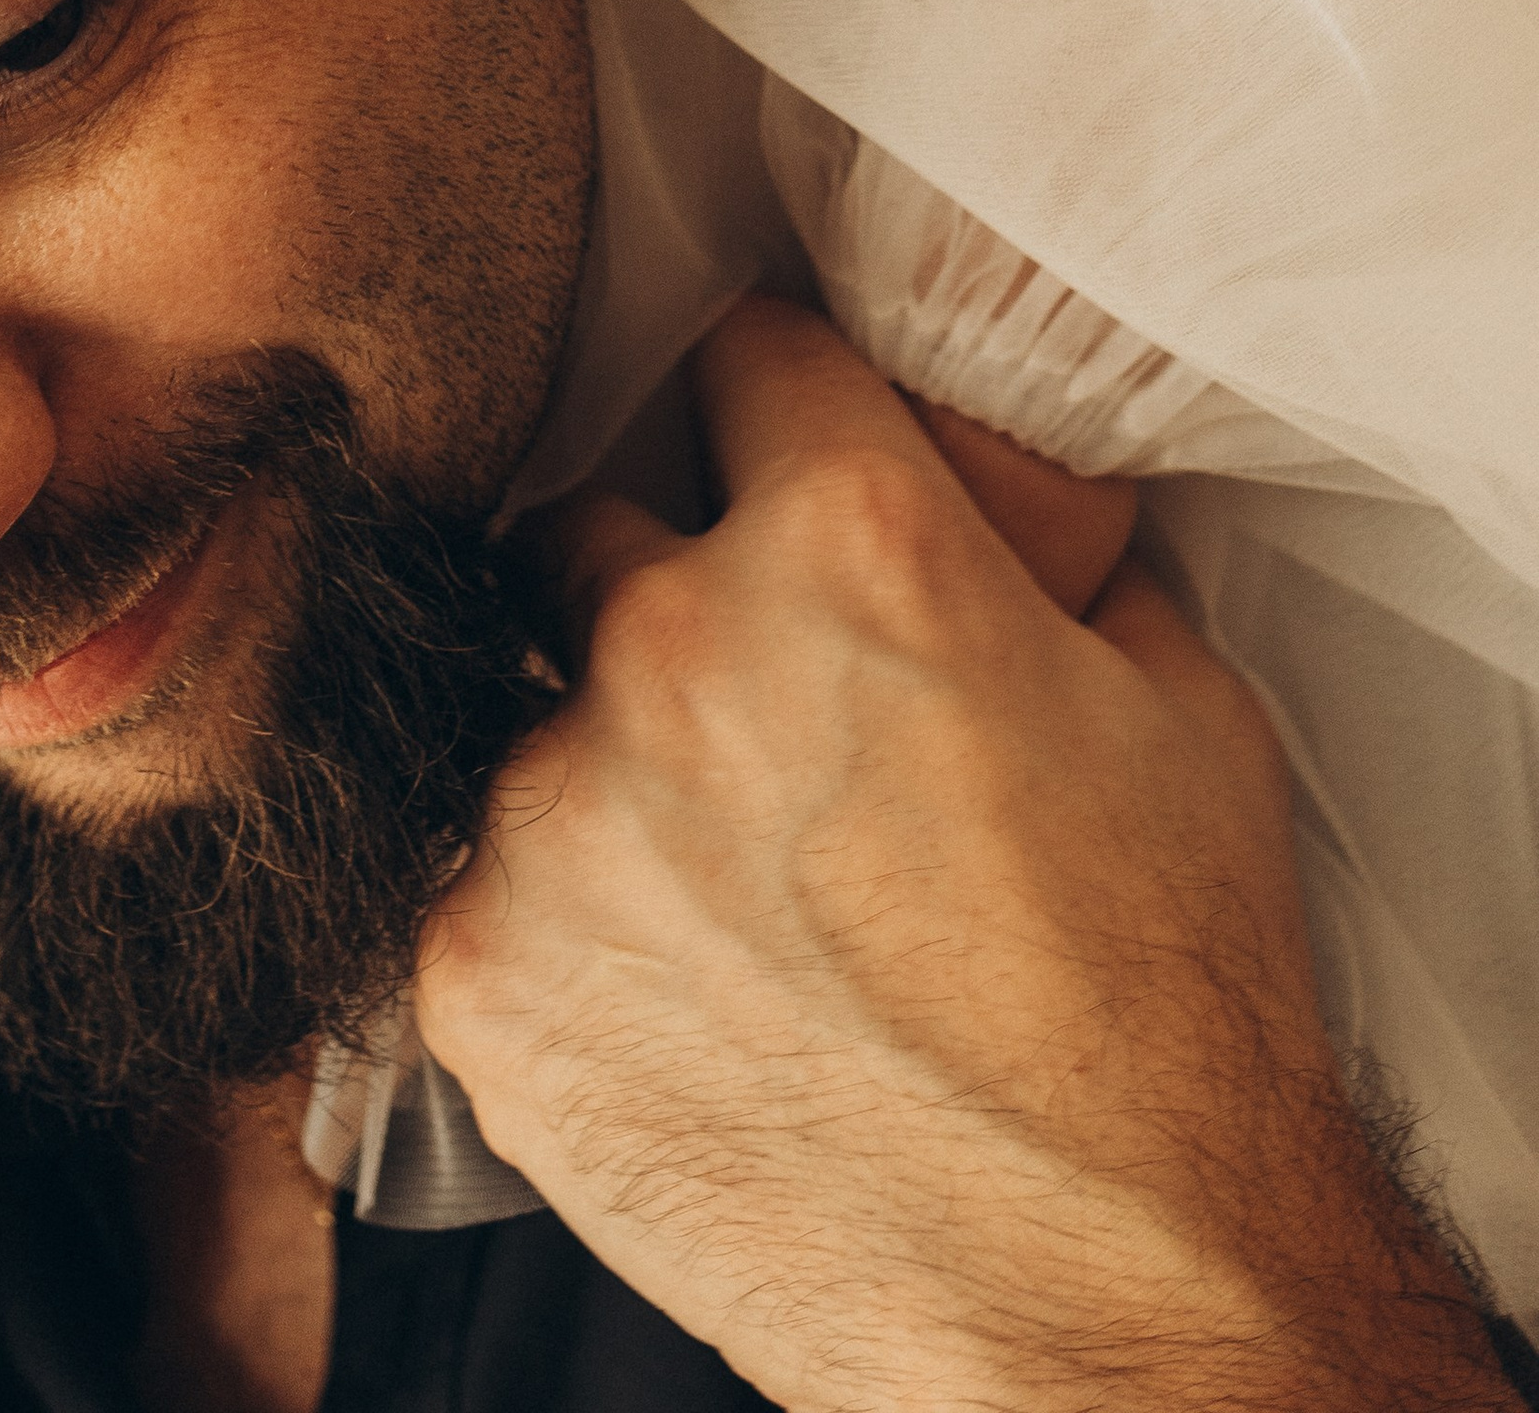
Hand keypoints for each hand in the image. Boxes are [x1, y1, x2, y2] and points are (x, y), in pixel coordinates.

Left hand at [417, 299, 1512, 1412]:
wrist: (1115, 1306)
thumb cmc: (1169, 1025)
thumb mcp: (1180, 709)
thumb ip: (1050, 564)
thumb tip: (995, 508)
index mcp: (853, 541)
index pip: (742, 349)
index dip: (771, 394)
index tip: (765, 432)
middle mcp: (677, 643)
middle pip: (596, 520)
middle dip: (664, 580)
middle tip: (751, 695)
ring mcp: (552, 809)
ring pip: (529, 714)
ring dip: (604, 768)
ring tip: (723, 886)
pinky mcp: (476, 966)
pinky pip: (480, 881)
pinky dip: (559, 920)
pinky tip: (669, 986)